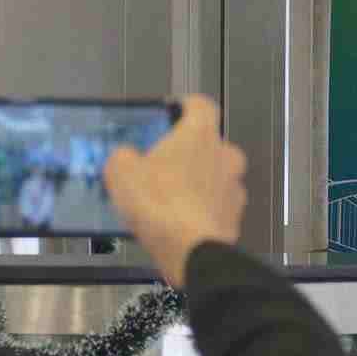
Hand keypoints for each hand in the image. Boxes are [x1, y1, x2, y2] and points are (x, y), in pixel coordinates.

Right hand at [104, 96, 246, 288]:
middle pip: (210, 144)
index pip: (201, 105)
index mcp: (201, 134)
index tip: (176, 110)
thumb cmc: (161, 205)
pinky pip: (216, 208)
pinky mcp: (234, 218)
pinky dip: (201, 211)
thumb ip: (123, 156)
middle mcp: (225, 156)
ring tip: (169, 199)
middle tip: (164, 164)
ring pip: (216, 178)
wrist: (191, 251)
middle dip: (189, 152)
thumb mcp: (122, 172)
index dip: (186, 106)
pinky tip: (179, 222)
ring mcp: (234, 189)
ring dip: (197, 184)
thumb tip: (124, 157)